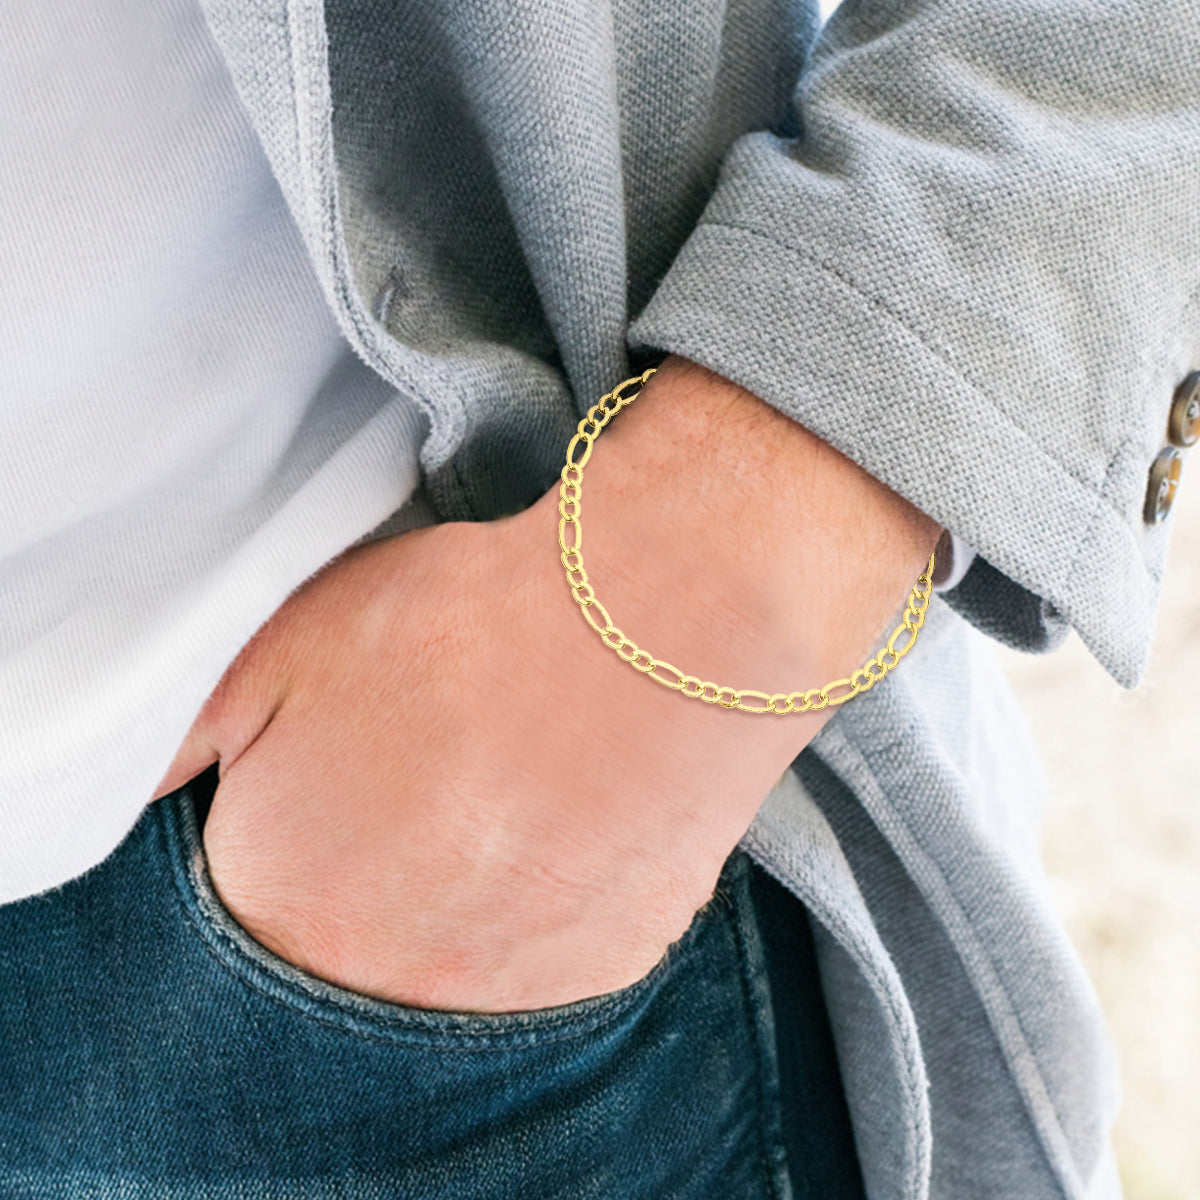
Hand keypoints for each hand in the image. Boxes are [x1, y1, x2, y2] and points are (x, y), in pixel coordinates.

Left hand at [154, 499, 828, 1011]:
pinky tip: (569, 808)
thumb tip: (147, 792)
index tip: (346, 769)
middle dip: (379, 859)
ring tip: (508, 780)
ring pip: (455, 950)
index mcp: (287, 903)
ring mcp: (504, 990)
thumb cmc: (467, 627)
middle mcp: (388, 978)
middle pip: (356, 938)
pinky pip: (546, 951)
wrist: (652, 627)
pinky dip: (549, 890)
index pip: (257, 897)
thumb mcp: (282, 647)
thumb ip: (189, 739)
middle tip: (435, 769)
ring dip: (469, 879)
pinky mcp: (601, 970)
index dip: (301, 818)